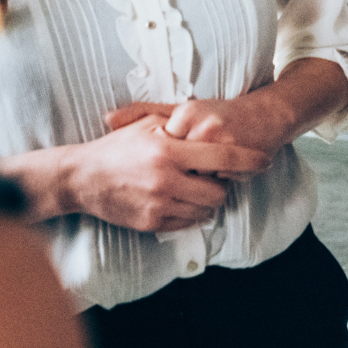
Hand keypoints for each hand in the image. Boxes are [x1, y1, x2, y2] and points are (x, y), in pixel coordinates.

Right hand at [62, 115, 269, 232]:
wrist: (81, 178)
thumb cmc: (118, 147)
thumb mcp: (149, 124)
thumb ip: (182, 123)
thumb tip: (213, 128)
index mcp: (168, 150)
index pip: (223, 158)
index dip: (250, 160)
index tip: (265, 160)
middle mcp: (166, 179)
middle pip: (219, 192)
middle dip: (223, 185)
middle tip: (214, 177)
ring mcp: (158, 204)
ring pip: (205, 210)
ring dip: (207, 200)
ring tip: (194, 187)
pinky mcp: (151, 223)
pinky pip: (187, 222)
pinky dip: (189, 212)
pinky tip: (179, 198)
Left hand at [106, 60, 347, 176]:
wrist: (268, 115)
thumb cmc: (220, 115)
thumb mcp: (179, 110)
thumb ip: (142, 112)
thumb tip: (106, 119)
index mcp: (184, 113)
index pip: (163, 151)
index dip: (169, 161)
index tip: (175, 157)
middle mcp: (201, 124)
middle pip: (182, 168)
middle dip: (189, 173)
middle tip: (196, 166)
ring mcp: (222, 140)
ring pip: (201, 177)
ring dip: (208, 177)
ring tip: (216, 163)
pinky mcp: (240, 154)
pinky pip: (222, 179)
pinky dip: (227, 177)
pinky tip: (232, 166)